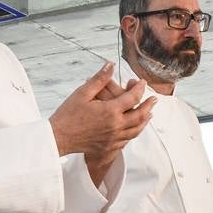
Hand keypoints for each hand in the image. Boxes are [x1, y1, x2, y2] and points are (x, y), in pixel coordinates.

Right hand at [49, 63, 155, 183]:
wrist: (58, 138)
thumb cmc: (68, 115)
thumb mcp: (82, 93)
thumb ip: (99, 79)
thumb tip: (110, 65)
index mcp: (110, 111)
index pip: (132, 98)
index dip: (139, 88)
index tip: (142, 83)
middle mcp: (115, 126)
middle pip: (140, 115)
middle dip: (149, 105)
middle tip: (154, 99)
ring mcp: (114, 138)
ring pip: (136, 130)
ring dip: (145, 120)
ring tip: (149, 114)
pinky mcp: (109, 147)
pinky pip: (127, 140)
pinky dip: (134, 132)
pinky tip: (134, 129)